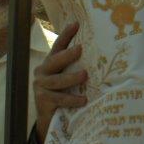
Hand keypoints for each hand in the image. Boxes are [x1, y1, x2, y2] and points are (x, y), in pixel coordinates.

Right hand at [34, 22, 87, 141]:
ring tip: (85, 75)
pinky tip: (83, 100)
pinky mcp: (42, 100)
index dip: (66, 35)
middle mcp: (42, 72)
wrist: (50, 119)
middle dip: (67, 54)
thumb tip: (102, 56)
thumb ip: (77, 67)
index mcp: (50, 64)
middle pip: (54, 60)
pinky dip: (72, 99)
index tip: (76, 23)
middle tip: (80, 49)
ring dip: (71, 78)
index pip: (58, 46)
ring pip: (57, 80)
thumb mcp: (68, 79)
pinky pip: (59, 98)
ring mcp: (40, 86)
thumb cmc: (63, 94)